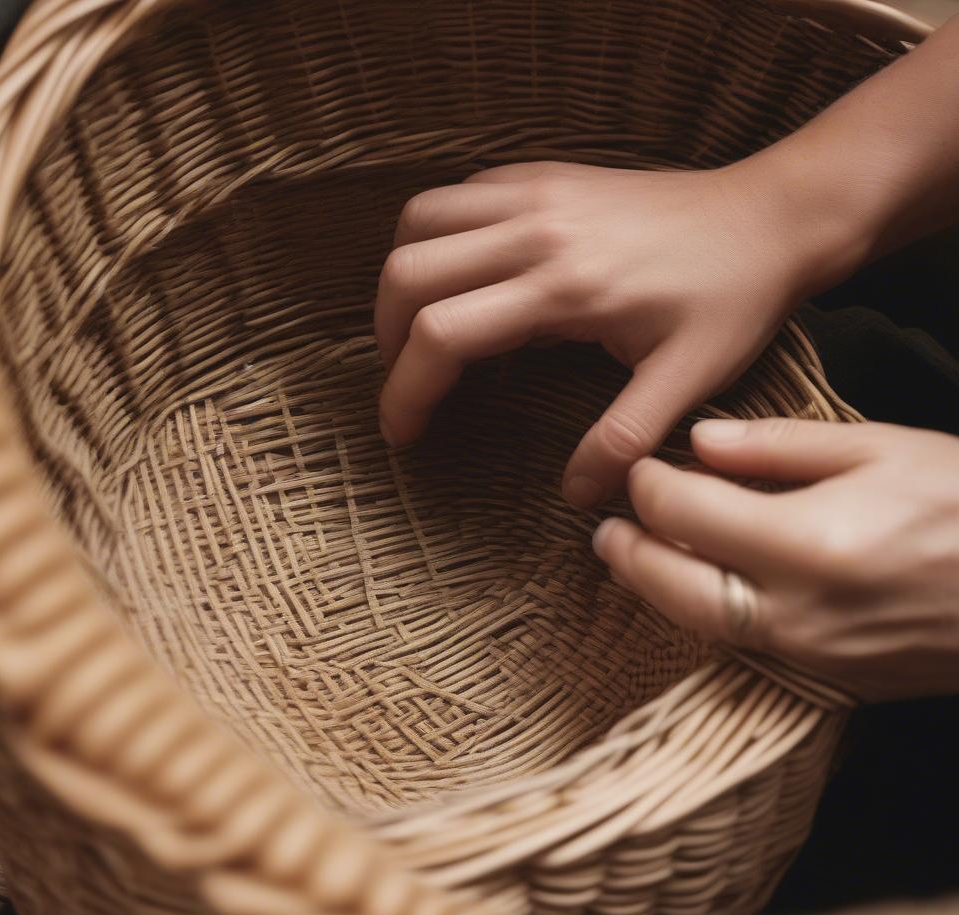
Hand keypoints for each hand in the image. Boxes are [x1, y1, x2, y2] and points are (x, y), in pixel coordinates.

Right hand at [375, 160, 815, 506]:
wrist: (772, 216)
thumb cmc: (734, 298)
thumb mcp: (689, 379)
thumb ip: (624, 439)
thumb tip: (577, 496)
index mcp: (564, 289)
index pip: (441, 334)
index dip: (405, 391)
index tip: (402, 432)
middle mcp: (536, 230)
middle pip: (409, 272)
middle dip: (386, 336)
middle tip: (407, 381)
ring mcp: (537, 192)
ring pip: (420, 220)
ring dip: (403, 277)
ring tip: (418, 327)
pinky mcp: (546, 174)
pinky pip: (459, 192)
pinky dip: (437, 233)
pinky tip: (460, 274)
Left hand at [592, 418, 958, 701]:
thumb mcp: (881, 449)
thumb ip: (779, 448)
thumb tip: (701, 442)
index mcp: (807, 542)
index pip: (684, 512)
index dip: (648, 485)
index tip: (640, 467)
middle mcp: (795, 610)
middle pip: (671, 585)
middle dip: (627, 551)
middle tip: (604, 528)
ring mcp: (809, 654)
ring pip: (697, 624)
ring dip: (655, 588)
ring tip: (631, 556)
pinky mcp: (827, 680)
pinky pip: (742, 647)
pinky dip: (704, 615)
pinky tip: (697, 586)